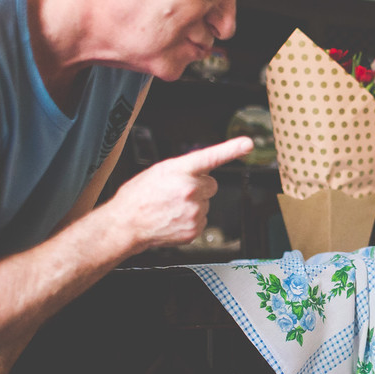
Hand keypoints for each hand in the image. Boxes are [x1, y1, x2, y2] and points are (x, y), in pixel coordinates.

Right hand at [113, 136, 252, 248]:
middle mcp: (190, 190)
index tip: (247, 144)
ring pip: (206, 203)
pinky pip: (202, 220)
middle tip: (177, 192)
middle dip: (199, 187)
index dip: (231, 149)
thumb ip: (184, 169)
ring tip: (171, 206)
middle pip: (211, 185)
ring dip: (193, 204)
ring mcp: (194, 211)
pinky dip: (191, 220)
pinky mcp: (195, 229)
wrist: (126, 224)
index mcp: (180, 171)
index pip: (211, 157)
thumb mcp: (159, 171)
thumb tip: (200, 172)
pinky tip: (174, 218)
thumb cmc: (138, 197)